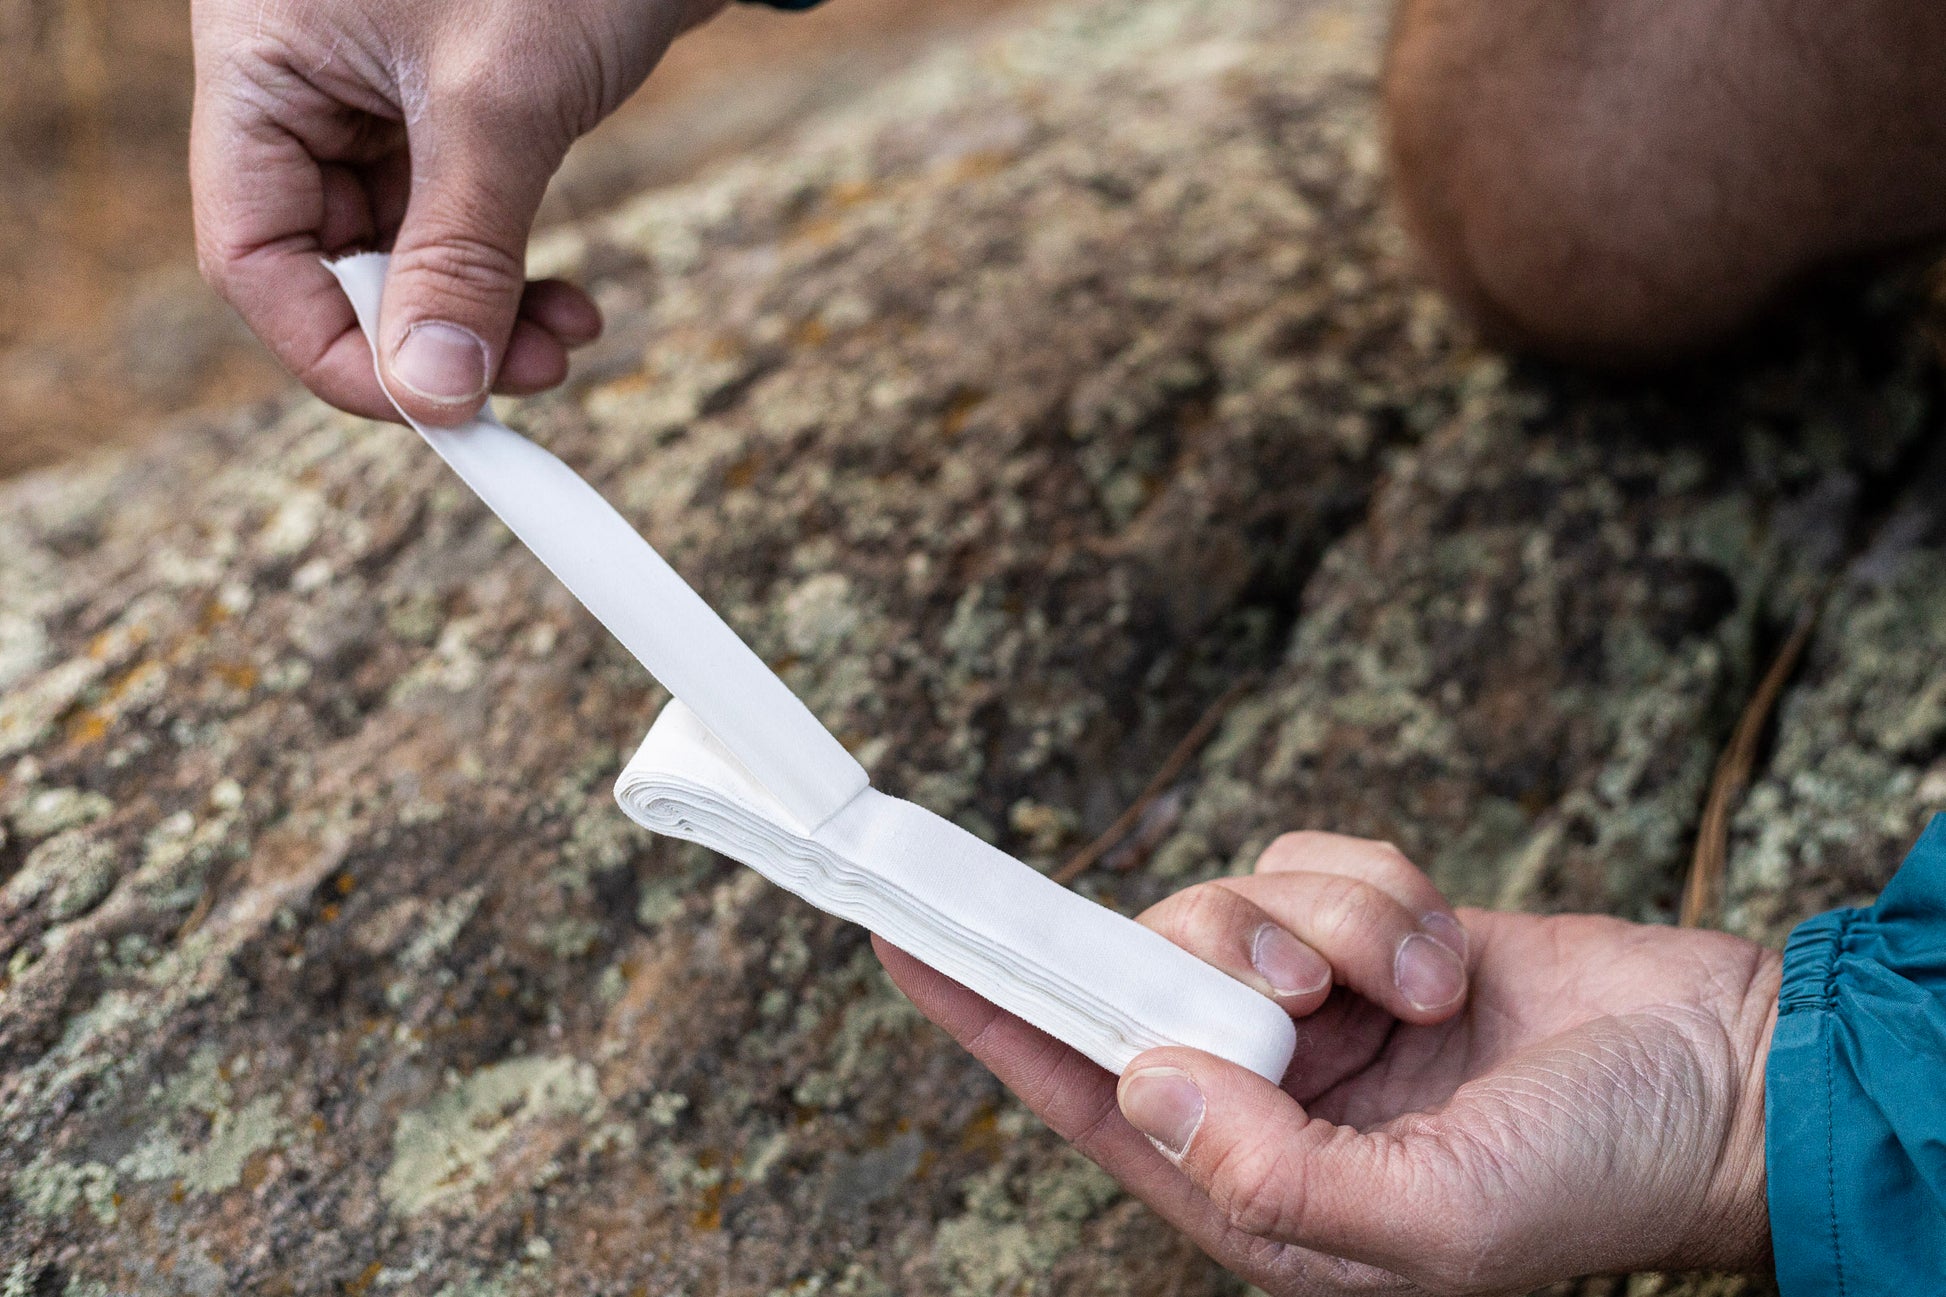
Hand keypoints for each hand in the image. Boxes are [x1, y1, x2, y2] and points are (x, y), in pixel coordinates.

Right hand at [190, 0, 724, 424]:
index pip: (253, 253)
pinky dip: (509, 271)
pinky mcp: (454, 110)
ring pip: (403, 255)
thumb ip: (462, 252)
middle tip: (531, 376)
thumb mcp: (502, 103)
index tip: (436, 409)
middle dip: (431, 336)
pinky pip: (456, 222)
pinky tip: (569, 302)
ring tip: (568, 337)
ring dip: (482, 315)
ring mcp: (378, 98)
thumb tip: (437, 392)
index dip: (337, 351)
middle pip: (328, 265)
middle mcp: (306, 84)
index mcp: (261, 61)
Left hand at [878, 832, 1780, 1293]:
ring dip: (1324, 926)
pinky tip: (1442, 958)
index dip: (987, 1016)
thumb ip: (1273, 1170)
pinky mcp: (1367, 935)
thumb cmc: (1597, 1180)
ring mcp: (1316, 1009)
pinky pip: (1305, 866)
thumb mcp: (1435, 1221)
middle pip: (1145, 978)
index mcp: (1255, 1187)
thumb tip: (1140, 1083)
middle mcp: (1267, 1095)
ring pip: (1227, 906)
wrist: (1727, 1079)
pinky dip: (1372, 891)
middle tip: (1313, 993)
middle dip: (1218, 958)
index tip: (903, 942)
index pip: (1082, 1093)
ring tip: (1416, 990)